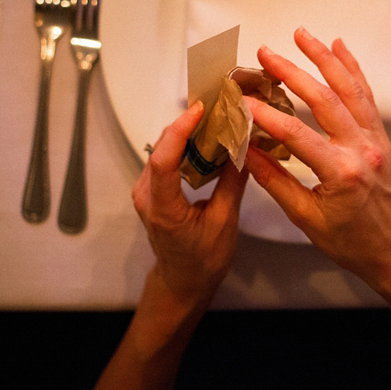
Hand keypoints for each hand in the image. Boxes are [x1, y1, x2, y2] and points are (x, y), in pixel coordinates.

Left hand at [132, 102, 248, 307]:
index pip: (163, 161)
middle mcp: (146, 196)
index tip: (199, 109)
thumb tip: (244, 147)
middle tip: (216, 107)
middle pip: (161, 149)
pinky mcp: (152, 190)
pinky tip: (205, 140)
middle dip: (187, 125)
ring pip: (162, 151)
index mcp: (163, 209)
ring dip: (186, 133)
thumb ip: (232, 183)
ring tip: (214, 119)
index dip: (179, 131)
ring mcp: (146, 192)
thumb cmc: (203, 260)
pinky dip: (184, 146)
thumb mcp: (225, 223)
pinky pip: (165, 160)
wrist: (182, 282)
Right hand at [244, 28, 390, 318]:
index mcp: (342, 173)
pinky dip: (353, 70)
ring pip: (349, 90)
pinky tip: (340, 48)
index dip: (266, 115)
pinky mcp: (381, 137)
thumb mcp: (307, 219)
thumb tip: (245, 150)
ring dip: (325, 59)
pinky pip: (366, 97)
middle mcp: (362, 148)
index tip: (242, 99)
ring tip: (302, 35)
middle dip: (292, 73)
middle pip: (324, 100)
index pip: (296, 135)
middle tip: (265, 53)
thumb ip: (275, 181)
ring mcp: (375, 139)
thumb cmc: (352, 243)